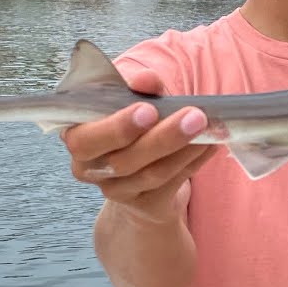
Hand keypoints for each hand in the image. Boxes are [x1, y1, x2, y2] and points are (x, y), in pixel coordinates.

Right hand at [62, 69, 216, 223]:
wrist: (136, 172)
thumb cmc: (129, 127)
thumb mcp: (129, 101)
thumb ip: (138, 89)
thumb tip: (146, 80)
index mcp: (76, 138)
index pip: (85, 140)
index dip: (116, 127)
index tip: (148, 109)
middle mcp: (90, 169)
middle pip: (122, 161)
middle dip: (161, 138)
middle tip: (194, 117)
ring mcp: (117, 192)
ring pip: (152, 173)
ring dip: (185, 148)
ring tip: (210, 127)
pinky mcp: (146, 205)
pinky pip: (173, 183)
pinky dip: (194, 160)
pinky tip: (211, 143)